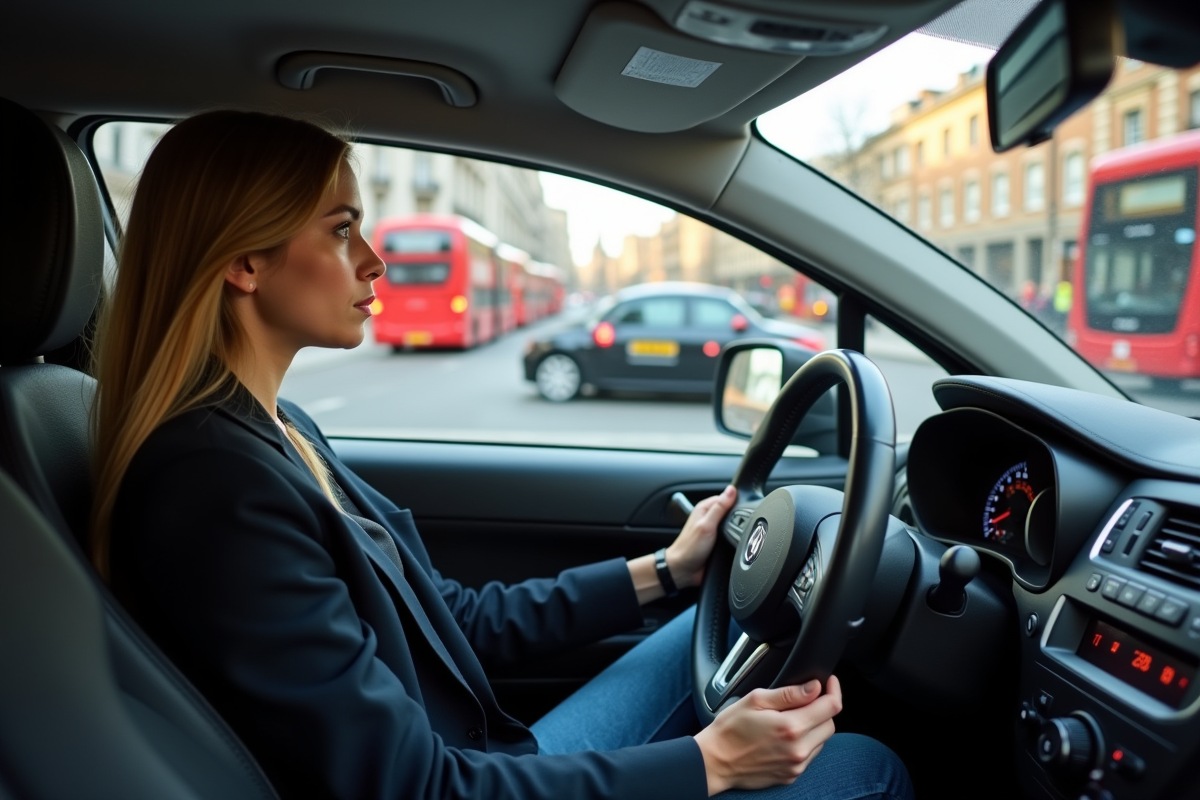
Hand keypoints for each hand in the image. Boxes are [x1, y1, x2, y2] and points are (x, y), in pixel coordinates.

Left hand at [666, 485, 735, 588]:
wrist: (684, 570)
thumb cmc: (689, 548)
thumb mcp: (706, 525)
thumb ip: (719, 507)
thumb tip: (731, 490)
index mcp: (705, 508)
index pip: (727, 497)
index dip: (737, 501)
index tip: (744, 508)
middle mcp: (710, 517)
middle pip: (732, 511)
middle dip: (739, 516)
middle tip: (742, 524)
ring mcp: (714, 530)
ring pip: (733, 525)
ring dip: (738, 529)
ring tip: (740, 534)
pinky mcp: (718, 542)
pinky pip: (731, 537)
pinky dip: (736, 538)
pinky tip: (738, 542)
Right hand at [693, 676, 842, 795]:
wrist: (715, 761)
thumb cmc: (730, 729)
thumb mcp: (756, 700)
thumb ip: (789, 693)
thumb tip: (814, 687)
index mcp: (791, 727)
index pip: (831, 707)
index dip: (833, 689)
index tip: (829, 682)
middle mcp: (798, 749)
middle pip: (830, 724)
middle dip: (823, 709)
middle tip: (805, 700)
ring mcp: (796, 765)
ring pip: (821, 741)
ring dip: (814, 727)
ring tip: (790, 719)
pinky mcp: (791, 776)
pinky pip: (809, 756)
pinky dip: (804, 743)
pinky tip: (785, 737)